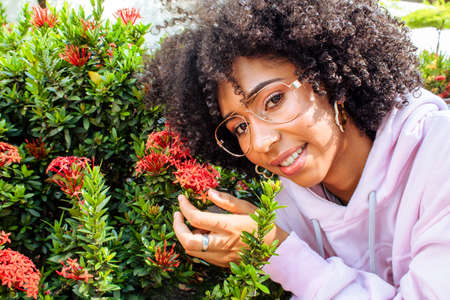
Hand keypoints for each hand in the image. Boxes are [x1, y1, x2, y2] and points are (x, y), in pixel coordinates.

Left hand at [173, 189, 287, 266]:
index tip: (181, 199)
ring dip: (185, 235)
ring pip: (191, 250)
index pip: (196, 218)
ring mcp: (221, 256)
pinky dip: (196, 243)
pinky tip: (203, 233)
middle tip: (177, 215)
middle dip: (177, 227)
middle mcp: (222, 243)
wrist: (276, 249)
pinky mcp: (222, 263)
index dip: (184, 208)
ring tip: (192, 223)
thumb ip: (226, 200)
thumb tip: (208, 192)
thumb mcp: (247, 207)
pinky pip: (201, 255)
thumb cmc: (262, 224)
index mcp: (228, 226)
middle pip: (188, 241)